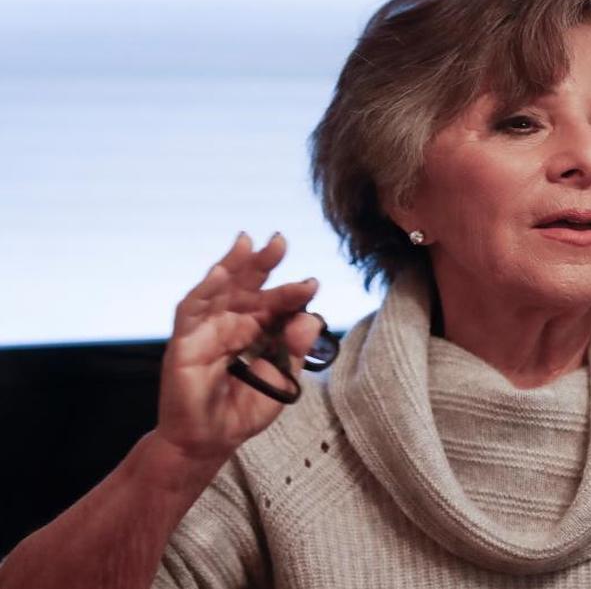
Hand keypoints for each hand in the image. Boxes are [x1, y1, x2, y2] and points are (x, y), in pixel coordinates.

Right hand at [155, 232, 320, 463]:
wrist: (208, 442)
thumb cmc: (241, 412)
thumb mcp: (280, 381)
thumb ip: (294, 350)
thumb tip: (313, 317)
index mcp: (252, 332)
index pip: (272, 304)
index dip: (290, 292)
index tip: (312, 284)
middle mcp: (228, 325)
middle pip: (245, 286)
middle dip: (261, 263)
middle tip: (279, 241)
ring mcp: (204, 331)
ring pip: (218, 291)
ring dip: (232, 266)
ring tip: (248, 243)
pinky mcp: (184, 344)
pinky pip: (192, 311)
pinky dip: (205, 291)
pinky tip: (220, 272)